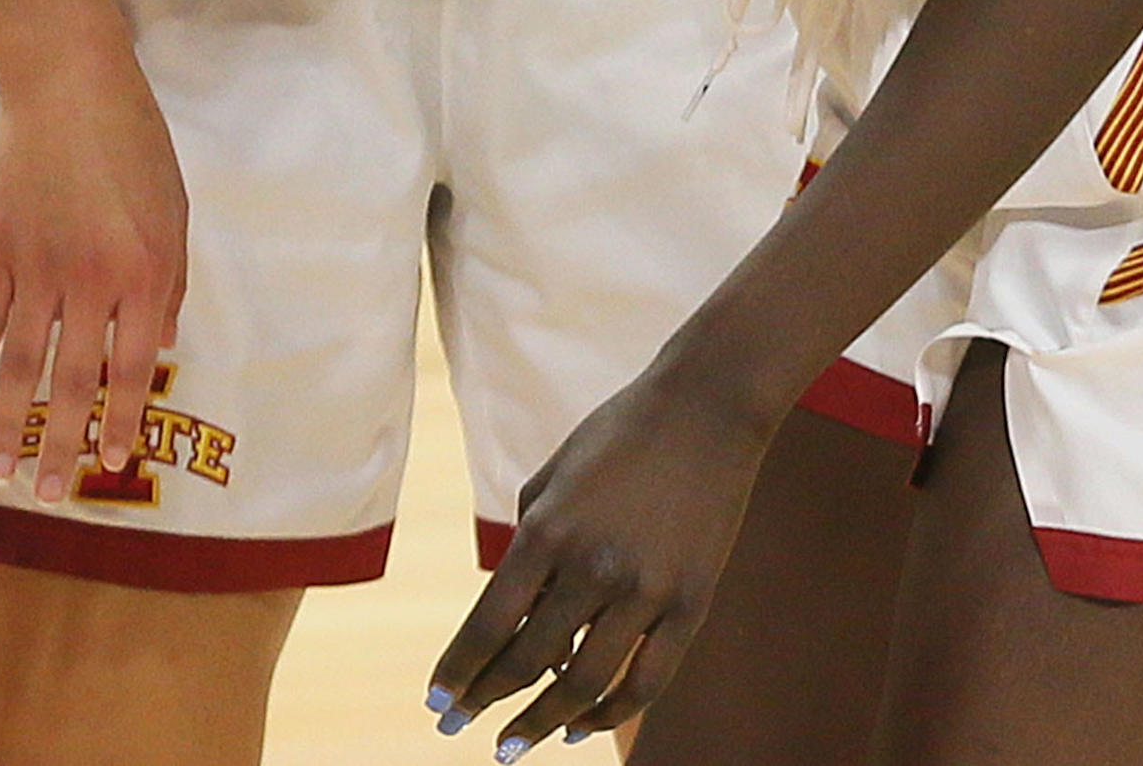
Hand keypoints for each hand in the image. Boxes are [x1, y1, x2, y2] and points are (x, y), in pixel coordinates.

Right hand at [0, 33, 189, 500]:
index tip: (112, 465)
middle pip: (71, 383)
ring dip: (6, 424)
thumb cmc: (130, 137)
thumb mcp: (172, 210)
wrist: (63, 73)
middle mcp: (87, 281)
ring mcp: (33, 265)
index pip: (131, 372)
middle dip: (58, 446)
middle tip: (44, 496)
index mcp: (142, 273)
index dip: (121, 425)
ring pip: (16, 364)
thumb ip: (165, 285)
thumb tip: (152, 351)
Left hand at [430, 352, 778, 754]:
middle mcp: (591, 568)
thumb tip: (513, 617)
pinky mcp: (692, 604)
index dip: (460, 670)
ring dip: (543, 723)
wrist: (704, 410)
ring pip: (585, 684)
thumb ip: (528, 549)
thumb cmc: (615, 437)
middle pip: (529, 661)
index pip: (489, 624)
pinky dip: (611, 713)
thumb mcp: (550, 481)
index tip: (438, 701)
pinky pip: (647, 680)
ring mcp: (646, 591)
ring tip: (513, 744)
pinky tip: (581, 727)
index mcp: (545, 531)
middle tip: (457, 728)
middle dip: (485, 701)